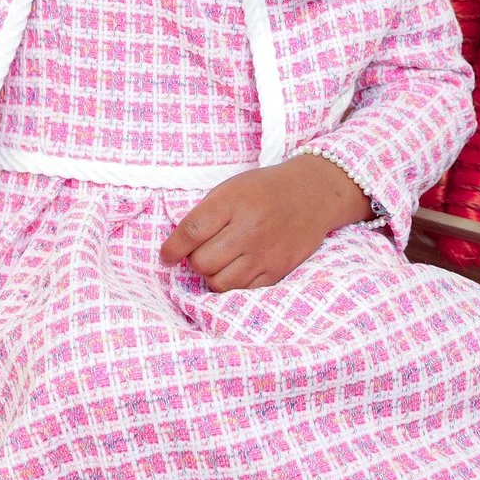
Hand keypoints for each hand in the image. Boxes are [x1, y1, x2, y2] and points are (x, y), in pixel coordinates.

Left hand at [159, 155, 371, 290]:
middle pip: (202, 262)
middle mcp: (248, 229)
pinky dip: (232, 284)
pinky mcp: (277, 271)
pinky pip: (242, 291)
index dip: (172, 249)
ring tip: (218, 262)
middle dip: (194, 260)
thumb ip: (206, 214)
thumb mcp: (231, 188)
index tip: (166, 256)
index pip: (190, 232)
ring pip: (219, 283)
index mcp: (232, 202)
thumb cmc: (264, 189)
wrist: (312, 194)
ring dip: (211, 275)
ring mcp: (264, 253)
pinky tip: (235, 270)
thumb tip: (179, 246)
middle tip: (201, 252)